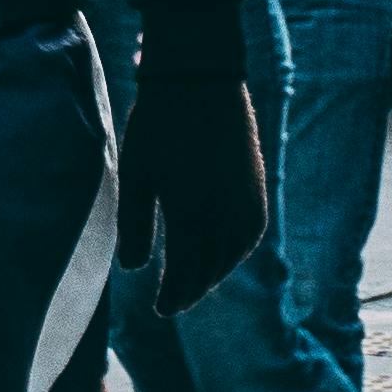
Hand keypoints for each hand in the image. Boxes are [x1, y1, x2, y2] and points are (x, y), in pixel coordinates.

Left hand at [126, 0, 268, 313]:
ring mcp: (247, 201)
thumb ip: (134, 227)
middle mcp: (227, 216)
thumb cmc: (159, 127)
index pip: (185, 273)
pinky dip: (235, 251)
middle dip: (191, 289)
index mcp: (194, 216)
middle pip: (211, 269)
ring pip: (234, 254)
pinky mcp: (257, 186)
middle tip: (172, 304)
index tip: (160, 310)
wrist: (201, 81)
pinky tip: (222, 251)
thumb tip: (134, 269)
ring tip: (195, 281)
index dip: (172, 295)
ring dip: (214, 272)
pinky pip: (249, 234)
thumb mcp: (136, 177)